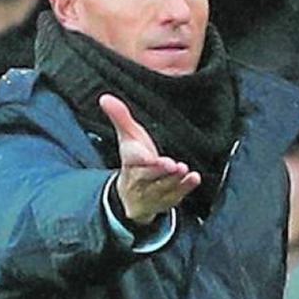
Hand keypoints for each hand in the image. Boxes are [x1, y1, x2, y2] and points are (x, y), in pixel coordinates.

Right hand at [100, 94, 200, 224]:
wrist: (130, 196)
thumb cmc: (134, 160)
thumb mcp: (127, 137)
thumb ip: (120, 117)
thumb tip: (105, 97)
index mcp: (129, 161)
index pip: (133, 159)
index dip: (141, 158)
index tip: (149, 157)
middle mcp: (138, 179)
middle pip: (148, 175)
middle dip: (159, 170)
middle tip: (172, 164)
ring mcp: (152, 192)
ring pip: (162, 187)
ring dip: (173, 179)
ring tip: (183, 170)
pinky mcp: (165, 201)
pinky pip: (175, 196)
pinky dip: (185, 188)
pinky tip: (194, 179)